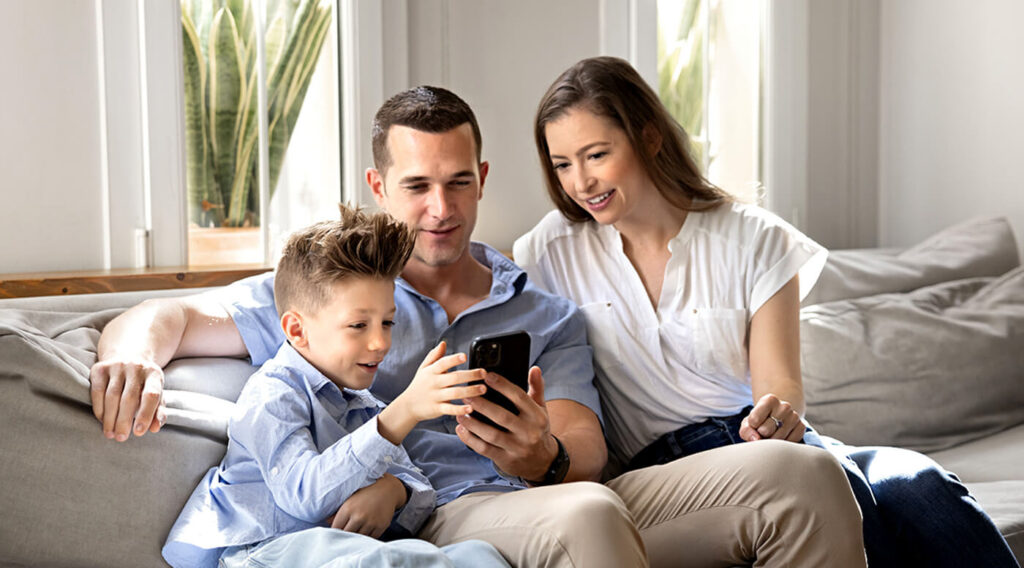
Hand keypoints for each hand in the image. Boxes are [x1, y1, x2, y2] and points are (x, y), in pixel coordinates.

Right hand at [89, 357, 165, 440]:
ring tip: (110, 433)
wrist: (129, 356)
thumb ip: (158, 411)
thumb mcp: (156, 394)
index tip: (139, 432)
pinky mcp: (100, 368)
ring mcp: (117, 366)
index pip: (151, 395)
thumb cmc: (144, 384)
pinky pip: (97, 390)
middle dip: (124, 420)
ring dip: (110, 418)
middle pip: (129, 397)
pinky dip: (99, 407)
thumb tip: (155, 428)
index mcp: (154, 375)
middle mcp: (136, 367)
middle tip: (121, 438)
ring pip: (112, 395)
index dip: (145, 415)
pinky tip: (101, 420)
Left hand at [326, 474, 405, 538]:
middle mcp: (359, 516)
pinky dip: (367, 538)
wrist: (387, 489)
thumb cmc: (365, 493)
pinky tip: (365, 532)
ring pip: (359, 538)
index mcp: (348, 509)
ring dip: (356, 538)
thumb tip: (327, 522)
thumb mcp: (349, 499)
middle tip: (344, 536)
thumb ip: (337, 512)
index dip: (334, 532)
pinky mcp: (381, 526)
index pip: (336, 528)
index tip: (335, 533)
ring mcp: (371, 522)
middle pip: (346, 535)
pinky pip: (371, 539)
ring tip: (355, 535)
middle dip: (344, 536)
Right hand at [379, 342, 486, 444]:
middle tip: (483, 373)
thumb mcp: (424, 368)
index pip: (443, 363)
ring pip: (455, 393)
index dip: (453, 359)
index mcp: (431, 371)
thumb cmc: (419, 384)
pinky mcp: (437, 409)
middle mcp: (434, 383)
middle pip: (453, 378)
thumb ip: (434, 355)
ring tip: (483, 389)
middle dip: (470, 375)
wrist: (408, 405)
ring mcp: (435, 396)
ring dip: (470, 391)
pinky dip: (460, 409)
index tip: (465, 356)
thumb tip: (444, 343)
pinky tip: (471, 408)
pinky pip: (450, 409)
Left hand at [455, 366, 558, 480]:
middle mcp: (528, 432)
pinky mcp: (506, 460)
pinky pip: (484, 449)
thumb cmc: (537, 429)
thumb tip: (534, 368)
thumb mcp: (541, 409)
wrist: (543, 462)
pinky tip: (461, 428)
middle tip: (466, 394)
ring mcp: (517, 448)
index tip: (486, 376)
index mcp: (537, 416)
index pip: (519, 397)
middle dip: (482, 405)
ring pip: (491, 434)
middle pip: (502, 416)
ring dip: (473, 423)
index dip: (502, 385)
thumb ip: (537, 388)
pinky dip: (470, 439)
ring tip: (459, 412)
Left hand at [739, 393, 804, 442]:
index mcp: (770, 400)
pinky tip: (781, 437)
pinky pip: (790, 442)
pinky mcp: (802, 426)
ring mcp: (795, 416)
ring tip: (771, 434)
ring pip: (778, 438)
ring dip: (772, 441)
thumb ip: (746, 430)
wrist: (777, 417)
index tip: (755, 423)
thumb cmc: (760, 421)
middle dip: (762, 435)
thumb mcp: (749, 423)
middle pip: (766, 430)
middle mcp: (785, 406)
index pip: (754, 420)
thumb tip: (756, 439)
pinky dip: (783, 444)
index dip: (752, 426)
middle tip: (764, 430)